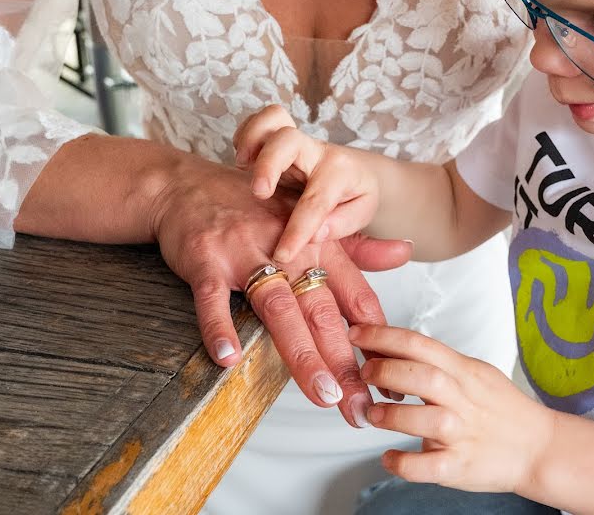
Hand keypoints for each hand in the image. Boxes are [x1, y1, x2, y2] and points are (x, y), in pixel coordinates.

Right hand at [150, 156, 410, 426]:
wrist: (188, 185)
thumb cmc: (254, 210)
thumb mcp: (311, 220)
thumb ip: (358, 246)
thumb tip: (406, 252)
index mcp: (319, 245)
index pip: (356, 298)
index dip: (376, 340)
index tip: (391, 380)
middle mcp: (289, 249)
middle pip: (323, 312)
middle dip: (345, 363)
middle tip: (361, 407)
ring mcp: (246, 254)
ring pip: (280, 309)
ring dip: (302, 354)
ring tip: (322, 395)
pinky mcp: (206, 259)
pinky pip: (213, 298)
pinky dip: (219, 327)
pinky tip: (228, 360)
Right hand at [233, 105, 379, 262]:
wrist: (357, 172)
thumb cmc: (354, 197)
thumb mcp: (361, 214)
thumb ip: (342, 225)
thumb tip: (315, 234)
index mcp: (340, 172)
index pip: (316, 201)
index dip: (297, 230)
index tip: (282, 254)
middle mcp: (316, 151)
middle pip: (289, 139)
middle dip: (268, 164)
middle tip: (259, 193)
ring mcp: (295, 142)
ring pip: (272, 118)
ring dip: (252, 139)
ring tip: (243, 166)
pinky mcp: (277, 138)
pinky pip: (258, 122)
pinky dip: (245, 136)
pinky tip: (244, 162)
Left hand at [348, 324, 554, 492]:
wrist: (539, 447)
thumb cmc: (504, 409)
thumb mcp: (476, 372)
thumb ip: (440, 362)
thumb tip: (396, 347)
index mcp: (464, 372)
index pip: (420, 344)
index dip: (383, 336)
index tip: (357, 333)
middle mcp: (463, 400)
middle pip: (422, 376)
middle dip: (385, 370)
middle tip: (364, 373)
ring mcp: (463, 434)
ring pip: (424, 419)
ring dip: (391, 415)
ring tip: (374, 415)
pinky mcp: (460, 465)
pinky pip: (426, 465)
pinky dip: (403, 463)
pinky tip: (389, 458)